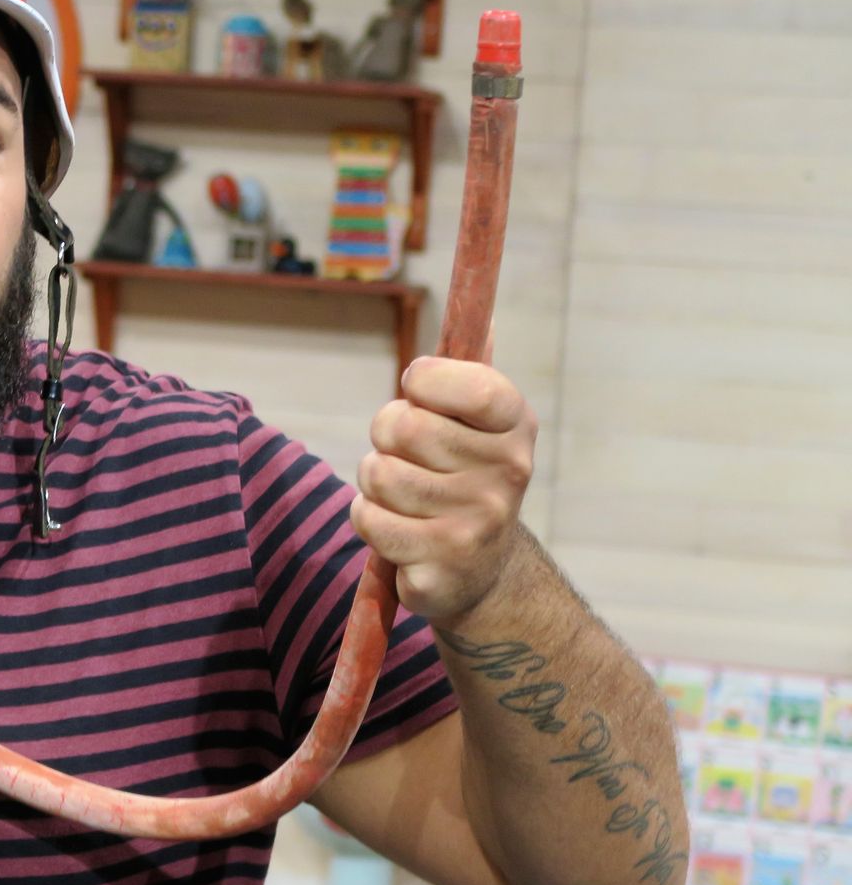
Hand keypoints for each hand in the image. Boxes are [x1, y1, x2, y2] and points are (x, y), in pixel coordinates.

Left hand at [349, 357, 536, 619]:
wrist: (479, 570)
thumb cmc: (462, 476)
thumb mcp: (477, 424)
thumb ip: (469, 374)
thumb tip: (485, 314)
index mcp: (515, 427)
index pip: (471, 386)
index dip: (425, 380)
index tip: (417, 388)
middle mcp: (507, 474)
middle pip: (401, 427)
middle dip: (385, 437)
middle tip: (406, 454)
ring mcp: (476, 523)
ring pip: (377, 474)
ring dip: (374, 482)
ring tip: (404, 494)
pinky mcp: (440, 566)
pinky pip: (368, 519)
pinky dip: (369, 519)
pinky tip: (398, 527)